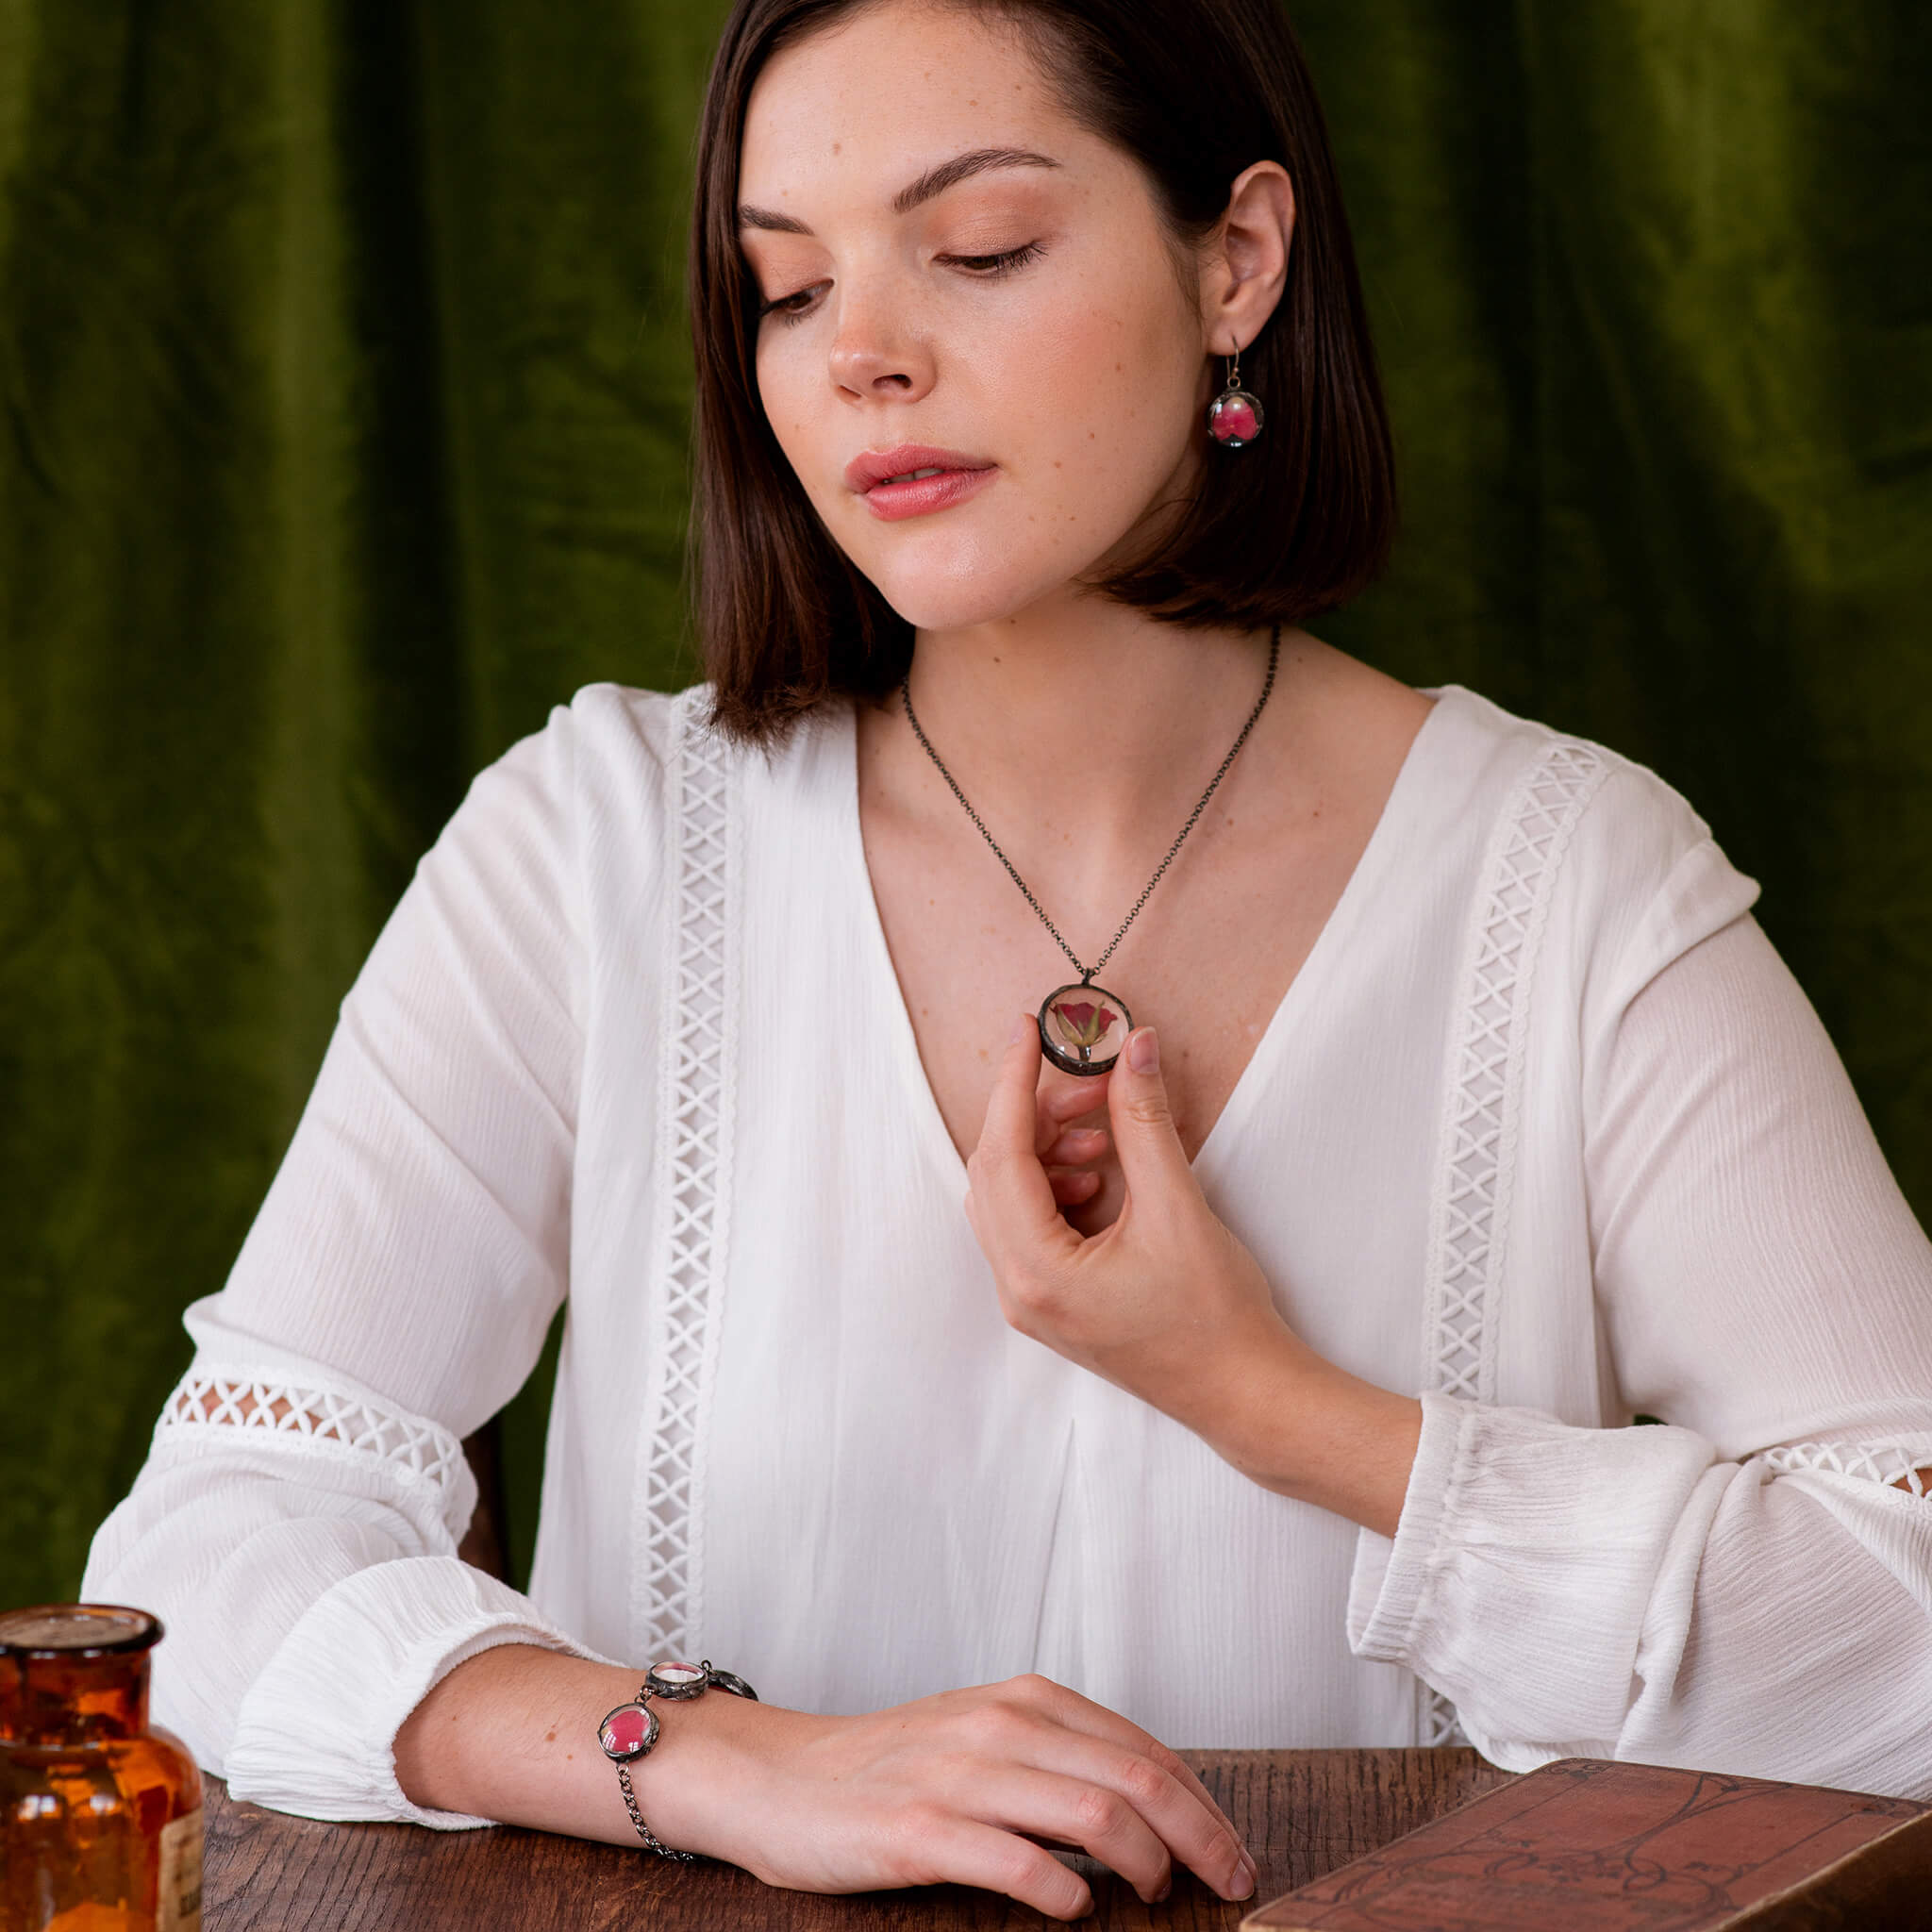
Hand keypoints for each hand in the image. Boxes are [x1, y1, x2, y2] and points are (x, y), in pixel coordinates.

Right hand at [708, 1673, 1257, 1917]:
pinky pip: (1020, 1863)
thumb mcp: (984, 1738)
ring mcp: (961, 1779)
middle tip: (1233, 1886)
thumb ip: (1058, 1759)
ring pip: (1094, 1816)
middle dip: (1203, 1840)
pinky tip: (1075, 1908)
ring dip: (1146, 1866)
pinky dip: (1066, 1893)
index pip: (1146, 1751)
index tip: (1235, 1854)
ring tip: (1152, 1898)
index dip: (1205, 1807)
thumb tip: (1153, 1813)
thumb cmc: (892, 1767)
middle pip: (1138, 1781)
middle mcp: (1002, 1728)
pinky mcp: (920, 1833)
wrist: (782, 1779)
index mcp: (1025, 1702)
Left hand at [963, 1013, 1316, 1433]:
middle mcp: (1018, 1291)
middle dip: (1039, 1115)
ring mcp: (1031, 1302)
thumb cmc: (1215, 1317)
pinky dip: (1056, 1185)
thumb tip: (1133, 1048)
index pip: (1002, 1153)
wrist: (1244, 1392)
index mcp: (1036, 1272)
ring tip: (1106, 1134)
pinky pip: (1029, 1225)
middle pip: (996, 1173)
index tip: (1027, 1028)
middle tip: (1095, 1085)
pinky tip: (1104, 1174)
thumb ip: (1145, 1122)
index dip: (1013, 1082)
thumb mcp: (1179, 1207)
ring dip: (1049, 1150)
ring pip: (1009, 1198)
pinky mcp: (1052, 1303)